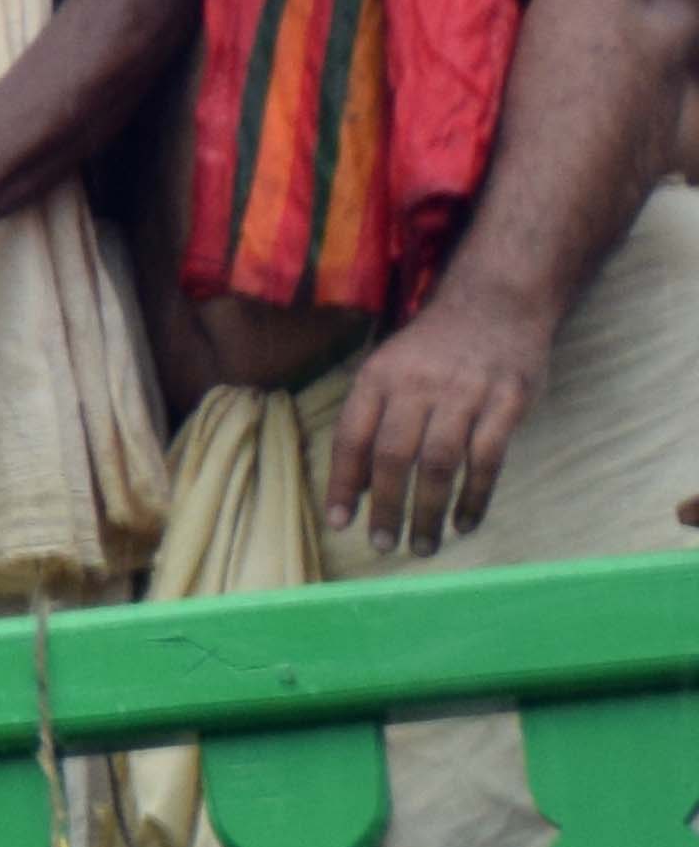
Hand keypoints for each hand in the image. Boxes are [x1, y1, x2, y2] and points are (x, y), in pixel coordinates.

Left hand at [329, 293, 551, 557]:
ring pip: (439, 463)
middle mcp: (417, 385)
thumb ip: (372, 418)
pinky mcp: (508, 401)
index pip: (351, 436)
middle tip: (383, 545)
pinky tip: (464, 522)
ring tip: (422, 545)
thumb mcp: (389, 368)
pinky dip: (474, 497)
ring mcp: (465, 392)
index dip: (343, 482)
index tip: (339, 522)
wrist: (497, 301)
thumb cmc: (434, 348)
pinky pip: (488, 459)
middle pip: (393, 456)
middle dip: (385, 507)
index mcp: (378, 376)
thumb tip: (355, 483)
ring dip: (428, 511)